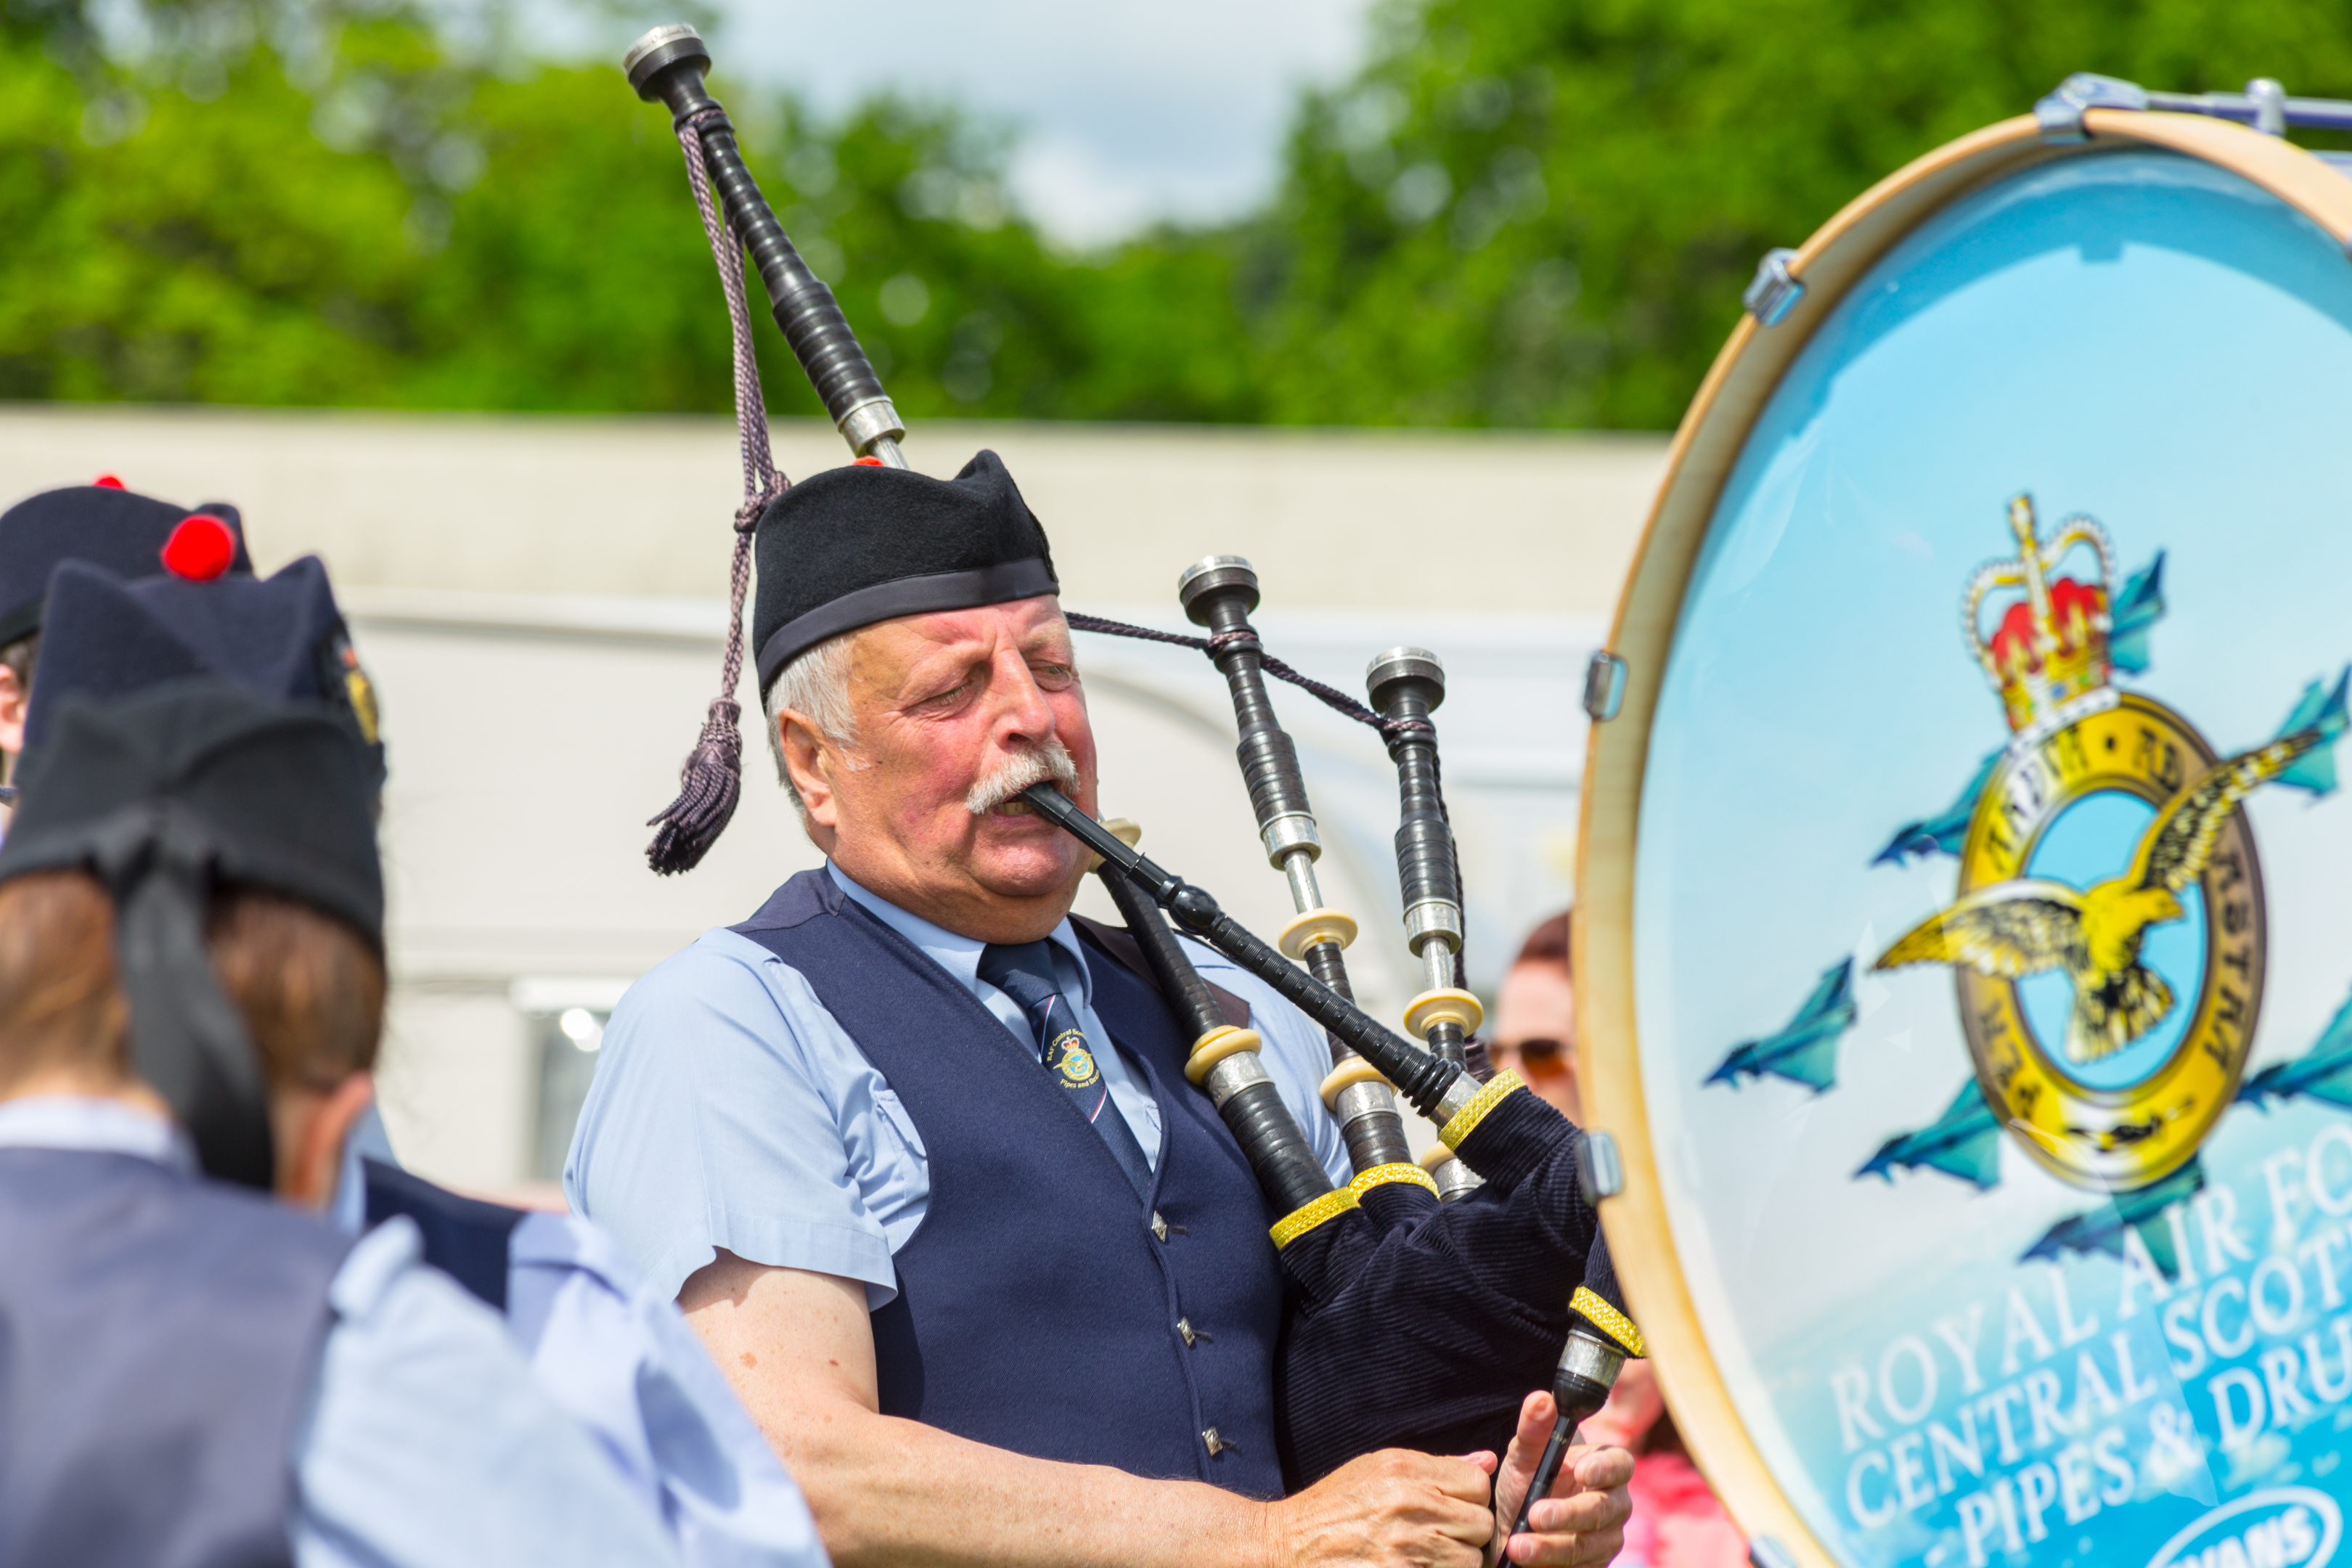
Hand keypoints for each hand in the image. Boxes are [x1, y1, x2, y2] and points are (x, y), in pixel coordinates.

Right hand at [1267, 1447, 1498, 1567]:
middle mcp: (1409, 1506)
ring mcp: (1407, 1550)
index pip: (1478, 1483)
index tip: (1452, 1510)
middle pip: (1482, 1525)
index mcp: (1405, 1471)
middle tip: (1441, 1540)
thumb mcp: (1377, 1468)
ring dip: (1456, 1563)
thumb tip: (1488, 1461)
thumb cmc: (1333, 1508)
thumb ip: (1436, 1466)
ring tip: (1428, 1559)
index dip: (1470, 1499)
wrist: (1287, 1546)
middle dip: (1468, 1536)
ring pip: (1471, 1561)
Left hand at [1489, 1392, 1634, 1566]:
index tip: (1582, 1471)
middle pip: (1604, 1509)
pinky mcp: (1594, 1566)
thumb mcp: (1523, 1453)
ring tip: (1519, 1547)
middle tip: (1535, 1515)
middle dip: (1568, 1514)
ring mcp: (1606, 1538)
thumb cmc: (1526, 1480)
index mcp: (1604, 1467)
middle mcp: (1613, 1503)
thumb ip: (1533, 1428)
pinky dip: (1551, 1566)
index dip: (1605, 1468)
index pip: (1620, 1464)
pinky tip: (1527, 1562)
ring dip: (1552, 1547)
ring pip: (1590, 1545)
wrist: (1513, 1524)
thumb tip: (1540, 1399)